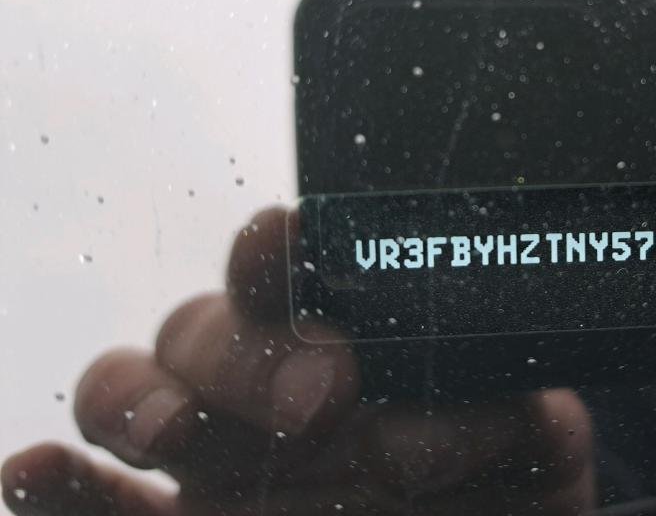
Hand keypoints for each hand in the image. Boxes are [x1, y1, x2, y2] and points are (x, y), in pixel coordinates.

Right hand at [2, 208, 594, 514]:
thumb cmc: (509, 487)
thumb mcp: (531, 441)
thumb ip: (496, 412)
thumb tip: (411, 429)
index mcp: (360, 332)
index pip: (303, 267)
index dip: (282, 249)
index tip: (288, 241)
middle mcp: (277, 381)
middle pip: (216, 327)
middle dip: (252, 352)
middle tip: (322, 395)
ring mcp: (220, 454)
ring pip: (133, 391)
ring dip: (135, 397)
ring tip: (168, 430)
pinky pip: (97, 506)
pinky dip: (56, 490)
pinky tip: (33, 477)